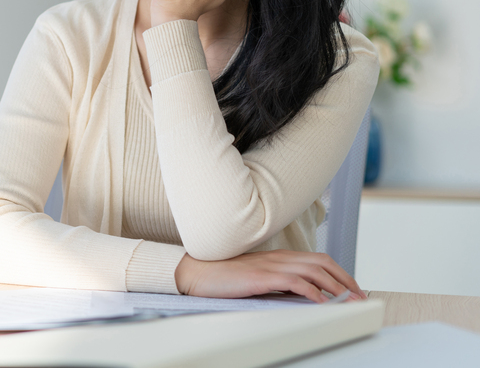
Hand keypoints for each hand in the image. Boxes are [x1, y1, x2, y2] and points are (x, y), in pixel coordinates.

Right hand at [174, 250, 366, 302]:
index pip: (318, 260)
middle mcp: (279, 258)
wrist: (198, 272)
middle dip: (346, 280)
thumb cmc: (224, 277)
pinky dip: (313, 291)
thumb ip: (278, 281)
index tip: (353, 288)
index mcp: (278, 257)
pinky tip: (322, 302)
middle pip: (322, 263)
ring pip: (314, 271)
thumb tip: (301, 295)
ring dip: (336, 287)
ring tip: (350, 301)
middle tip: (361, 296)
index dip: (340, 273)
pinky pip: (295, 282)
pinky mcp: (262, 277)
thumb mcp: (257, 277)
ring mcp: (271, 266)